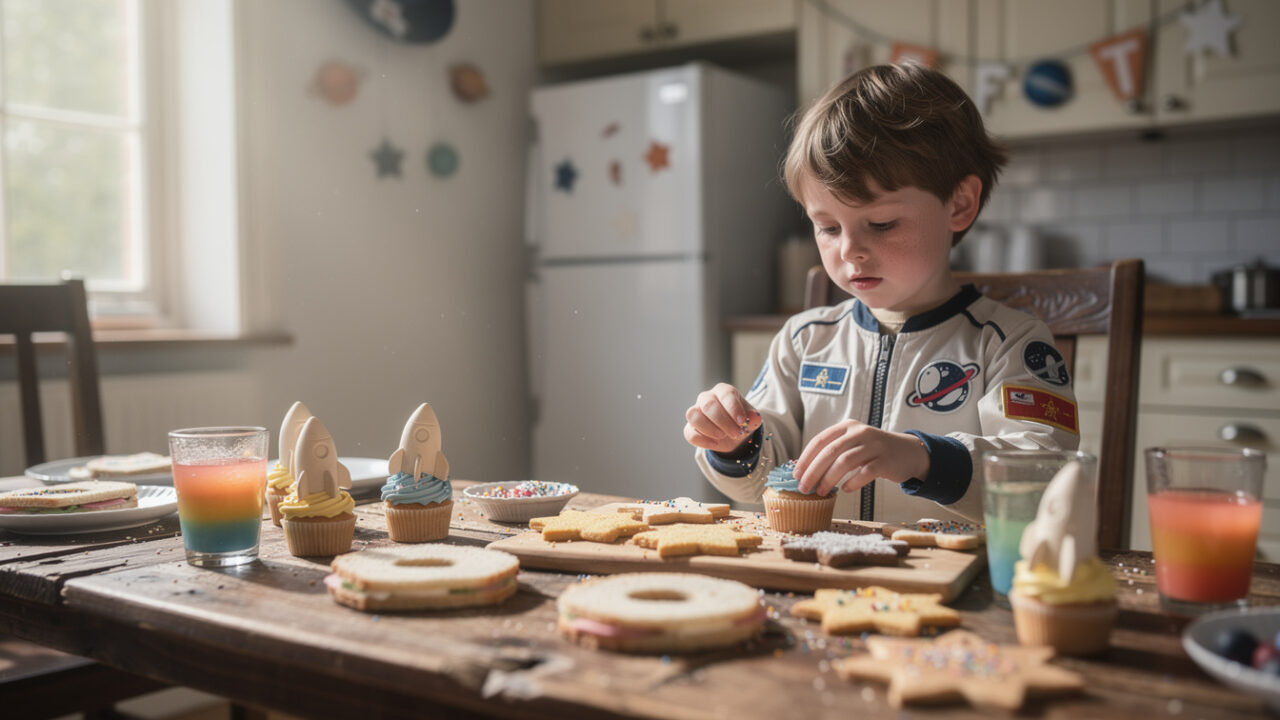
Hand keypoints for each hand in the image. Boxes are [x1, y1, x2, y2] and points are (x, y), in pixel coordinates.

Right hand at [683, 383, 761, 453]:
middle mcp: (706, 398)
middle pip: (708, 405)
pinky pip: (689, 433)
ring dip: (709, 428)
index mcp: (723, 391)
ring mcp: (696, 412)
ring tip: (722, 436)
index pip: (725, 394)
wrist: (733, 434)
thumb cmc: (740, 420)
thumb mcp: (751, 419)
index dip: (733, 408)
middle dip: (723, 421)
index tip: (742, 421)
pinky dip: (702, 440)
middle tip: (736, 433)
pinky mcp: (690, 427)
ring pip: (693, 415)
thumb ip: (753, 417)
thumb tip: (753, 417)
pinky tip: (715, 445)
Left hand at [793, 421, 928, 495]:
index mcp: (847, 427)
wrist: (907, 452)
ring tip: (821, 492)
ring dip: (829, 479)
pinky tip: (845, 489)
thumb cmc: (873, 452)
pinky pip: (865, 472)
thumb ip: (833, 452)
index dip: (805, 458)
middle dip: (813, 471)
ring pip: (845, 461)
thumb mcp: (853, 444)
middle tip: (804, 488)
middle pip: (829, 451)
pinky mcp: (885, 460)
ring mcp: (874, 445)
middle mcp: (859, 432)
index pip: (819, 440)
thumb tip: (805, 472)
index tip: (796, 475)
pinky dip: (852, 482)